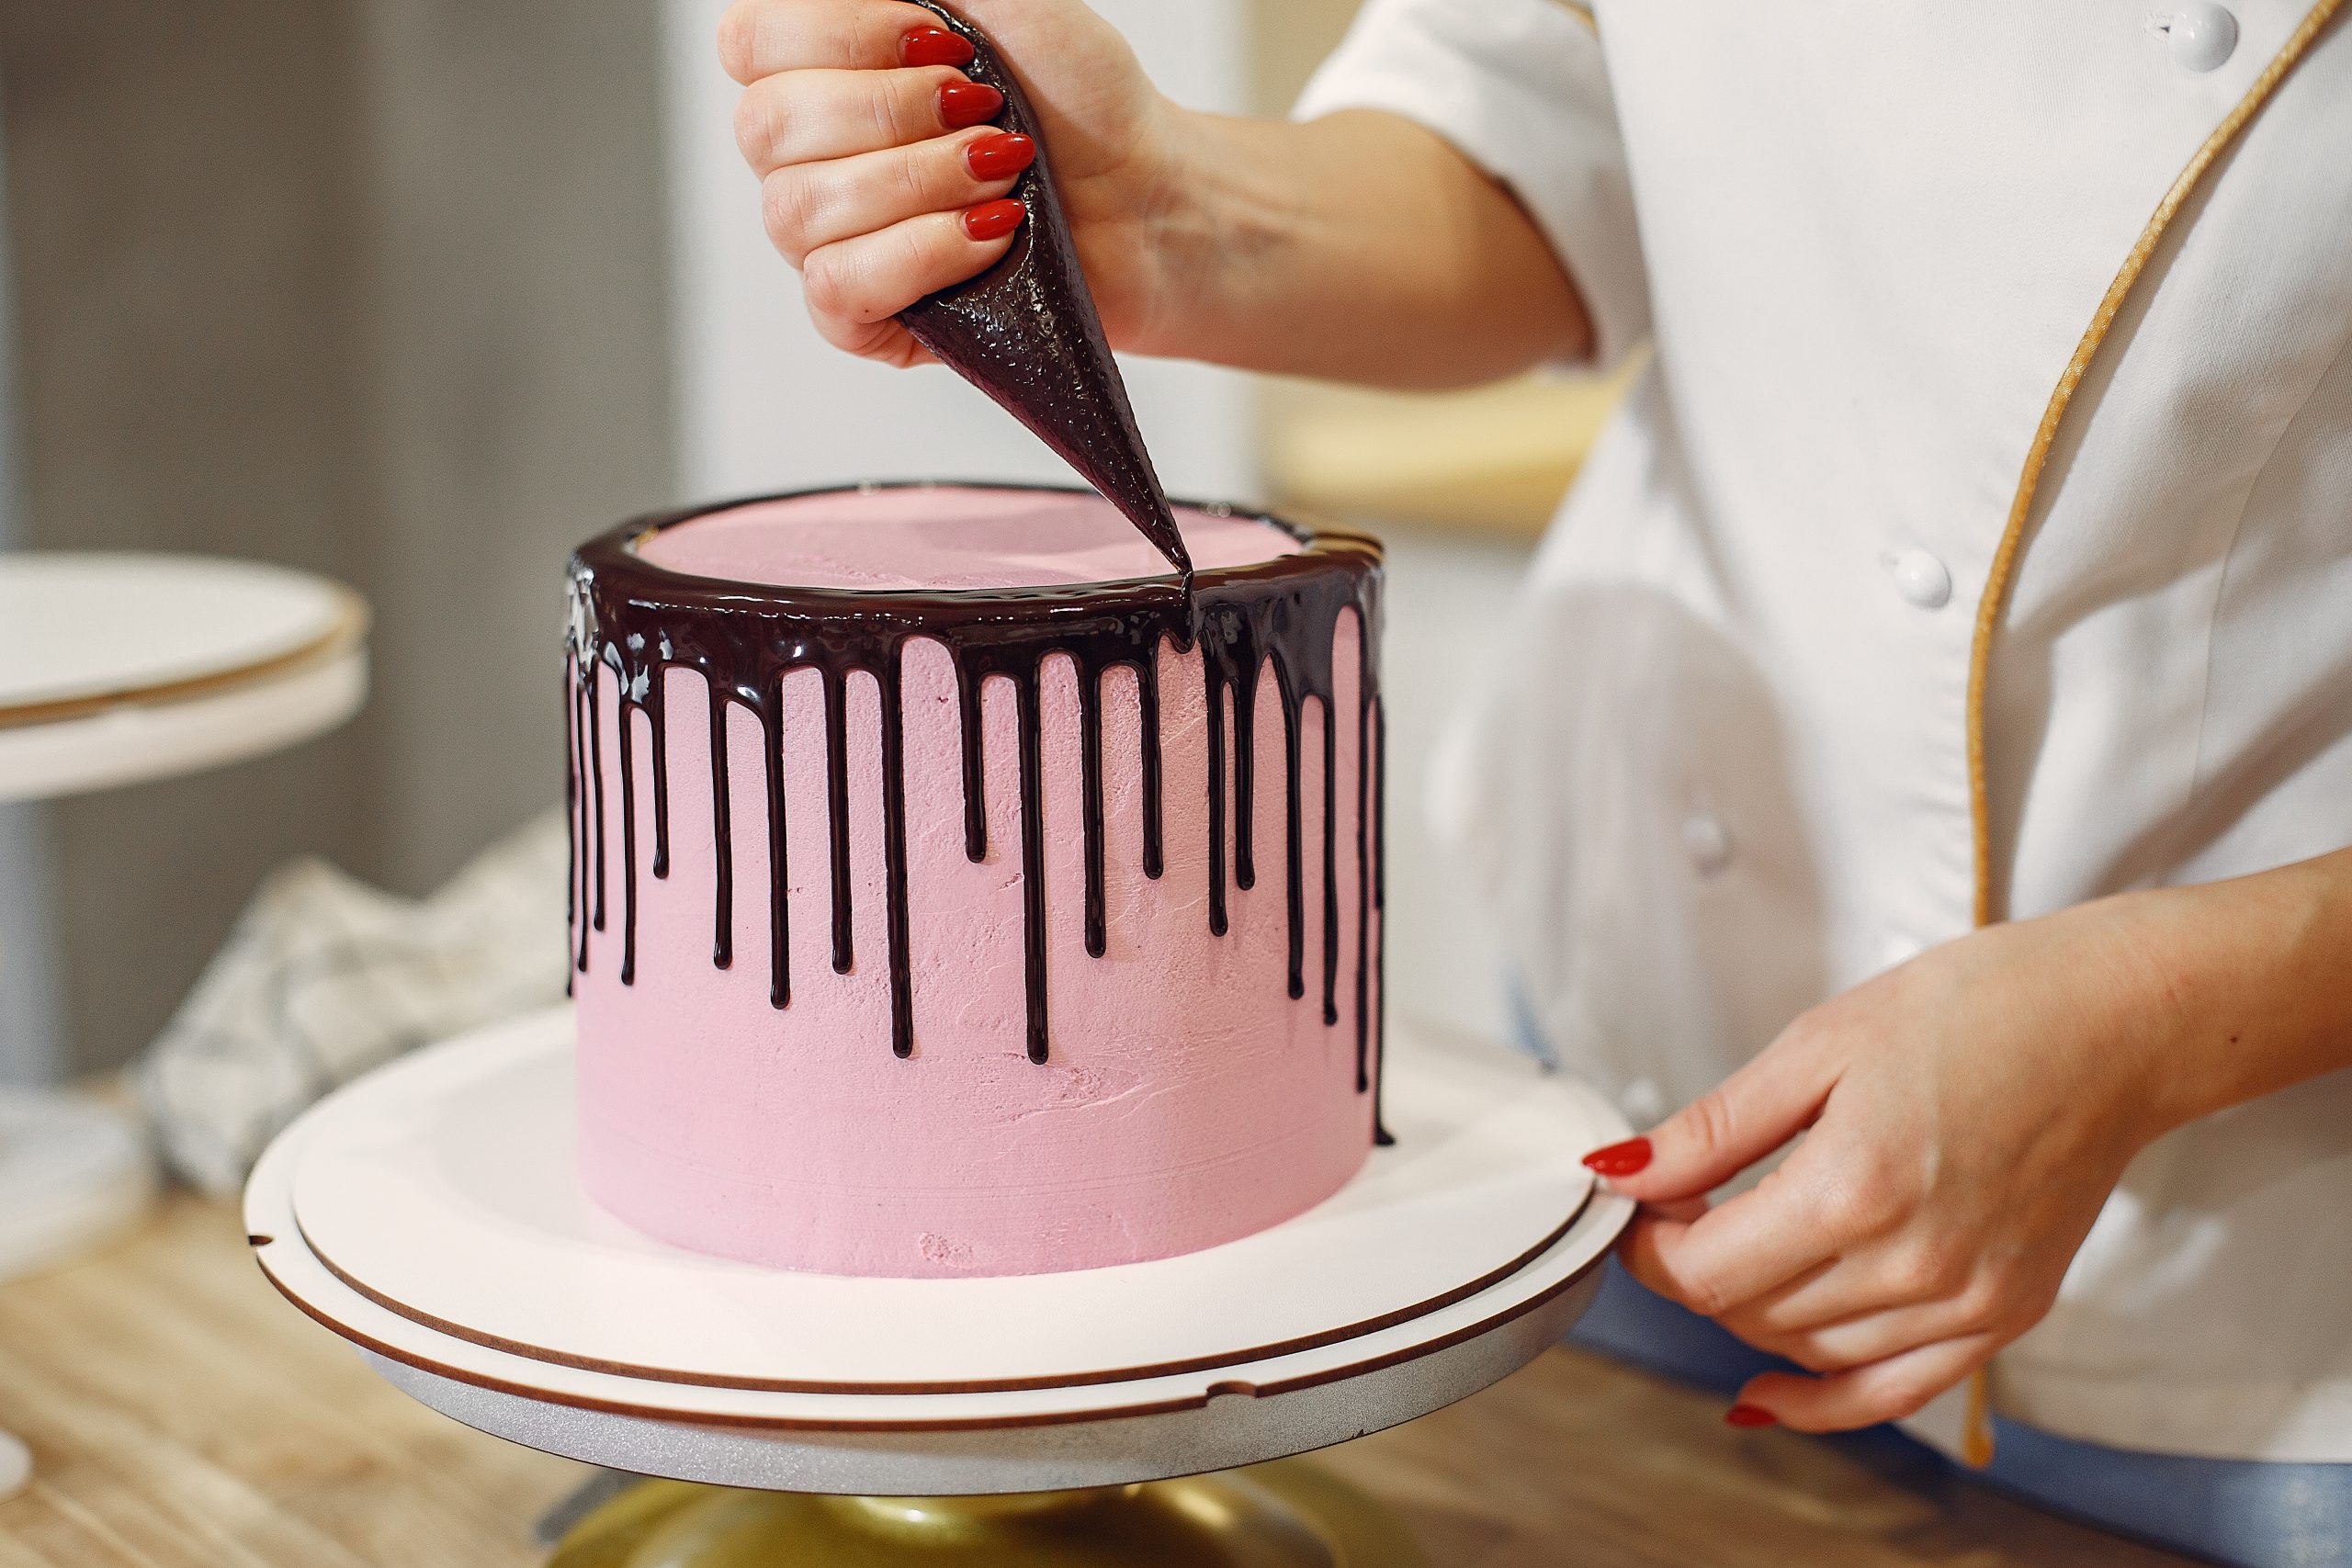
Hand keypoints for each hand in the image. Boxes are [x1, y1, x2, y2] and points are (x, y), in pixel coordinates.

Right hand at [718, 0, 1183, 365]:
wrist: (1146, 191)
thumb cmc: (1078, 96)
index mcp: (821, 65)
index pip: (750, 41)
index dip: (841, 36)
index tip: (939, 43)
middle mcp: (807, 152)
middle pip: (768, 126)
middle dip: (895, 113)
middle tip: (987, 114)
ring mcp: (827, 237)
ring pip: (799, 209)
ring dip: (921, 183)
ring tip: (1002, 177)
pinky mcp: (863, 314)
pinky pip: (835, 288)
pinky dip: (920, 254)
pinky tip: (987, 237)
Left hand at [1596, 899, 2190, 1432]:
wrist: (2114, 1025)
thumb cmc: (1976, 1011)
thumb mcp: (1817, 1046)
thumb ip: (1712, 1129)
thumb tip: (1621, 1174)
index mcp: (1852, 1191)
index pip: (1702, 1271)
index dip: (1647, 1245)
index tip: (1636, 1205)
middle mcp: (1910, 1266)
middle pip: (1747, 1311)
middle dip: (1694, 1264)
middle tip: (1684, 1205)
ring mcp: (1964, 1302)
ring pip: (1806, 1350)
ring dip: (1752, 1309)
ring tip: (1741, 1243)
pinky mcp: (2004, 1316)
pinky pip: (1890, 1389)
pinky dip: (1820, 1398)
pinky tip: (1764, 1393)